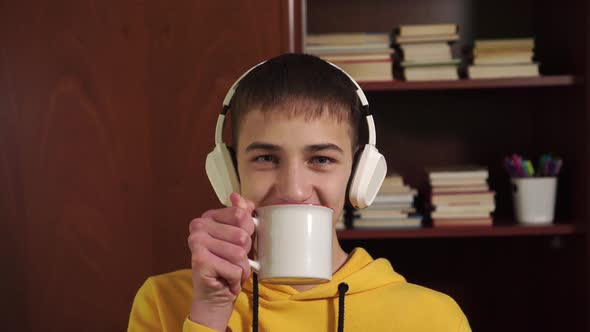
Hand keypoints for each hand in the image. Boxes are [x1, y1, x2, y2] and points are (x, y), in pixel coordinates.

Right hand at [187, 192, 255, 329]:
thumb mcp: (238, 239)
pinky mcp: (200, 260)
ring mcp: (197, 242)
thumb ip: (241, 215)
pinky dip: (235, 279)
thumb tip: (237, 197)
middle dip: (244, 254)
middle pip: (242, 235)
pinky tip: (225, 280)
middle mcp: (198, 226)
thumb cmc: (227, 266)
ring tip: (229, 272)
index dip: (247, 233)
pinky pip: (235, 268)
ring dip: (241, 269)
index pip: (241, 215)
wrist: (215, 296)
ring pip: (239, 253)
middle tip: (231, 262)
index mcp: (208, 217)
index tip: (235, 244)